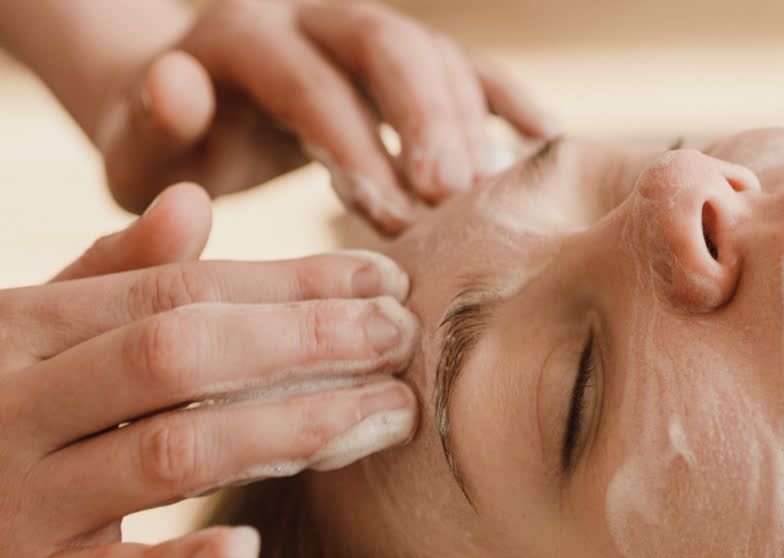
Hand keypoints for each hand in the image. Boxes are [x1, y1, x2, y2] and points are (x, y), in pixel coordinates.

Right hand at [0, 184, 420, 557]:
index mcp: (22, 329)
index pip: (179, 292)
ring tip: (388, 414)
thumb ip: (112, 278)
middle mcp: (12, 403)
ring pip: (171, 452)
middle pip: (180, 355)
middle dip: (305, 340)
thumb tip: (195, 201)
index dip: (290, 284)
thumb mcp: (32, 340)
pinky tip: (251, 554)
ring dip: (293, 429)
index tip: (385, 280)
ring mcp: (16, 500)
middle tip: (401, 337)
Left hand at [94, 0, 553, 234]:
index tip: (388, 214)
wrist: (196, 109)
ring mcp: (368, 33)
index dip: (353, 142)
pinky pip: (471, 68)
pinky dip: (510, 101)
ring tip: (490, 195)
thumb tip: (182, 84)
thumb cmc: (171, 150)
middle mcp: (313, 16)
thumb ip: (150, 124)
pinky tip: (547, 143)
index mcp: (242, 35)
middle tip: (455, 193)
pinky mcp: (409, 61)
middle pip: (386, 43)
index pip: (307, 80)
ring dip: (468, 122)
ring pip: (434, 53)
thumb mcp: (139, 149)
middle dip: (426, 118)